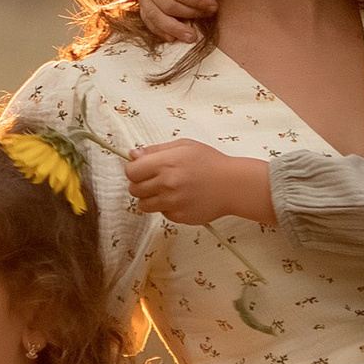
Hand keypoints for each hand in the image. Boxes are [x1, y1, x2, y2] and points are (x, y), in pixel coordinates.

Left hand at [125, 139, 275, 228]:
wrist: (232, 185)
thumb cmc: (210, 162)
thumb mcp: (184, 145)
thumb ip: (155, 150)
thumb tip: (133, 154)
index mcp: (165, 164)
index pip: (131, 172)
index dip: (134, 170)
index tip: (141, 169)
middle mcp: (167, 185)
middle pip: (134, 190)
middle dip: (140, 184)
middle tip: (153, 180)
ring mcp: (173, 203)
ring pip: (144, 205)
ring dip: (150, 198)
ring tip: (165, 190)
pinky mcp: (179, 218)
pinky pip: (162, 213)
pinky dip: (166, 207)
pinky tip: (180, 198)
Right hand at [135, 0, 217, 44]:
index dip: (196, 0)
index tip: (213, 6)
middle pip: (169, 6)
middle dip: (191, 13)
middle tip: (208, 16)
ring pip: (156, 17)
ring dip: (175, 29)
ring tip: (192, 38)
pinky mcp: (142, 6)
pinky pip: (149, 22)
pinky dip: (160, 31)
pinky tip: (172, 38)